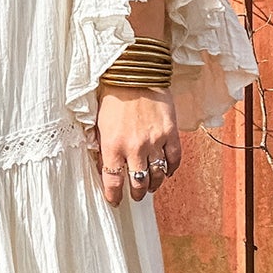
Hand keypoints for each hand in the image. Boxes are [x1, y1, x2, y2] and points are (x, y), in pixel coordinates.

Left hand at [93, 83, 180, 204]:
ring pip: (157, 175)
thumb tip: (103, 165)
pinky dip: (171, 169)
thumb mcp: (98, 122)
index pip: (113, 181)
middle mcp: (134, 147)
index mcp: (112, 145)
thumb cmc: (113, 95)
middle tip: (136, 194)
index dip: (114, 196)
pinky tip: (167, 172)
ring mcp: (155, 141)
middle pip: (137, 183)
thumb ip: (101, 146)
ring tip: (150, 186)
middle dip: (136, 193)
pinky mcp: (170, 133)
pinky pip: (174, 159)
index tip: (115, 201)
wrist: (135, 71)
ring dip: (153, 185)